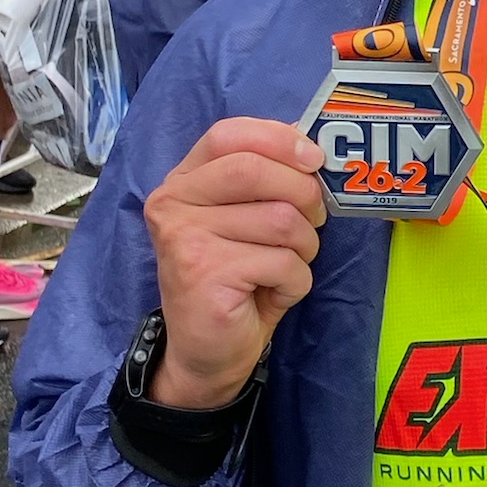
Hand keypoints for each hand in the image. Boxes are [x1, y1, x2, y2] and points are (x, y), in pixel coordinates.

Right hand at [143, 118, 327, 407]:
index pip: (228, 134)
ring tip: (287, 265)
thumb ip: (265, 180)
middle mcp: (173, 202)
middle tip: (313, 221)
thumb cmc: (235, 280)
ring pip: (279, 220)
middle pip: (255, 170)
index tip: (312, 159)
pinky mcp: (204, 274)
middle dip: (303, 194)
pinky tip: (273, 292)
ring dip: (303, 247)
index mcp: (183, 180)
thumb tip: (309, 147)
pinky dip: (296, 281)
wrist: (206, 352)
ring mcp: (184, 238)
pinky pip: (282, 263)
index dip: (277, 139)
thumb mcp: (246, 219)